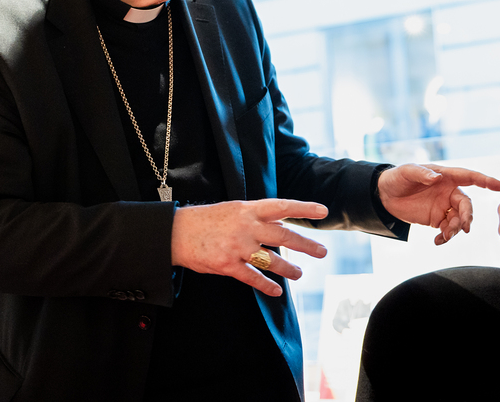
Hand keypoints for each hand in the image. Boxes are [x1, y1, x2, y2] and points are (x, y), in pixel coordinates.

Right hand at [171, 199, 328, 296]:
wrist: (176, 232)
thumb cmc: (207, 220)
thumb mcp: (234, 209)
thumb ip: (257, 217)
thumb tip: (281, 226)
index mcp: (249, 209)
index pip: (282, 207)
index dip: (304, 208)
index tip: (322, 211)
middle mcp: (246, 226)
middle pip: (283, 236)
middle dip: (306, 245)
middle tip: (322, 252)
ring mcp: (238, 246)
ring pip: (271, 260)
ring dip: (289, 269)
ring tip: (299, 274)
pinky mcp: (227, 265)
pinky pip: (253, 278)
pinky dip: (267, 286)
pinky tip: (277, 291)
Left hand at [377, 164, 499, 244]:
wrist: (384, 196)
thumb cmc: (398, 178)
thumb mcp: (407, 172)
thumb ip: (422, 174)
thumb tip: (437, 178)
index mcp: (446, 176)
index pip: (470, 177)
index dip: (485, 181)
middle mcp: (449, 191)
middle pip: (466, 204)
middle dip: (467, 216)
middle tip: (463, 227)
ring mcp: (444, 206)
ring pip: (459, 219)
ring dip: (456, 229)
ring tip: (444, 236)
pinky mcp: (436, 219)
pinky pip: (448, 229)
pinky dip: (446, 237)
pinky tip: (438, 241)